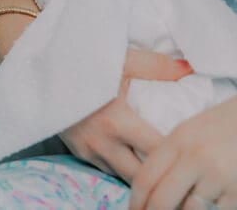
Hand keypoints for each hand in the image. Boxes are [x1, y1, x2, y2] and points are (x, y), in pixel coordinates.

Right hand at [59, 49, 192, 182]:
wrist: (42, 69)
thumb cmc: (83, 61)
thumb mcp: (121, 59)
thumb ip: (157, 66)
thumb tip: (190, 68)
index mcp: (117, 122)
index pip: (157, 151)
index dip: (178, 154)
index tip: (194, 150)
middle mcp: (102, 143)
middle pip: (142, 175)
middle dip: (162, 174)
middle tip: (182, 167)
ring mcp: (88, 151)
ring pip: (123, 177)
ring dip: (142, 175)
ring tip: (163, 169)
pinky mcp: (78, 152)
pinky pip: (106, 169)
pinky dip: (123, 169)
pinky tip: (136, 162)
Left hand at [129, 80, 236, 209]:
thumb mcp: (198, 125)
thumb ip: (176, 151)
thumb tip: (157, 183)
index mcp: (180, 137)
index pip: (145, 178)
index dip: (136, 201)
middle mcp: (195, 157)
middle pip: (160, 202)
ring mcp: (218, 176)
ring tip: (187, 208)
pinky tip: (214, 206)